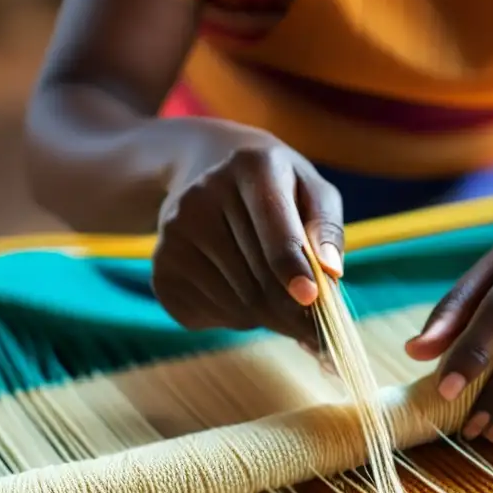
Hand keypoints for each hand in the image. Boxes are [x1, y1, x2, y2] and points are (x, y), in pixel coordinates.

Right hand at [152, 118, 343, 351]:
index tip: (310, 298)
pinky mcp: (160, 267)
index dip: (293, 268)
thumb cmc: (277, 188)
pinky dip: (235, 318)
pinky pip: (209, 315)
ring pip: (237, 304)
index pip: (274, 229)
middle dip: (293, 310)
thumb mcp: (311, 190)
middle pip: (258, 280)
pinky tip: (239, 289)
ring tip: (272, 291)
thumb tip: (331, 272)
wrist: (205, 172)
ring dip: (267, 315)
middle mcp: (204, 195)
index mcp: (252, 167)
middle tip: (314, 326)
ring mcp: (174, 232)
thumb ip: (327, 227)